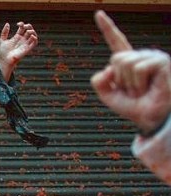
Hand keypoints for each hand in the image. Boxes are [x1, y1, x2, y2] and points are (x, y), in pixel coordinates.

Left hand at [0, 21, 37, 69]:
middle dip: (28, 26)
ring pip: (33, 35)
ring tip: (28, 31)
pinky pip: (34, 43)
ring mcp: (25, 44)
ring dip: (32, 31)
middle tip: (24, 26)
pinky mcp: (27, 49)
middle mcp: (22, 39)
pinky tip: (31, 36)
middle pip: (29, 30)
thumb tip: (7, 23)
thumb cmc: (3, 52)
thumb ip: (4, 32)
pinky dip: (35, 38)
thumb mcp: (2, 40)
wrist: (4, 60)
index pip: (23, 27)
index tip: (18, 24)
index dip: (22, 24)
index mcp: (17, 36)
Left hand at [90, 11, 170, 134]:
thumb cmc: (134, 106)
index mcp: (127, 61)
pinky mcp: (161, 61)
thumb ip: (99, 82)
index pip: (116, 41)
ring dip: (130, 84)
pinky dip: (139, 83)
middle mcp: (140, 55)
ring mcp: (151, 56)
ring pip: (125, 63)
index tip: (98, 13)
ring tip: (142, 90)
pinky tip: (150, 88)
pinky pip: (138, 68)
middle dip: (119, 80)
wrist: (150, 117)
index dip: (107, 27)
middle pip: (115, 59)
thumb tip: (108, 68)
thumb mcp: (108, 96)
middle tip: (133, 91)